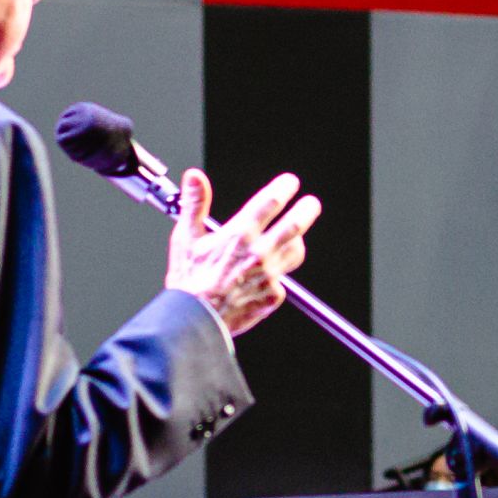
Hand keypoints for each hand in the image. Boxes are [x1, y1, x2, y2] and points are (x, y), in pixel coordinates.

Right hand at [165, 168, 319, 336]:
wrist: (194, 321)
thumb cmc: (188, 281)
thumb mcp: (186, 237)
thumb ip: (194, 203)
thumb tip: (194, 177)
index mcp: (239, 234)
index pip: (270, 202)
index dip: (284, 188)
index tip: (290, 182)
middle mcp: (258, 252)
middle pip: (295, 225)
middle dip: (306, 210)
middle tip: (311, 203)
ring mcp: (268, 275)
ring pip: (295, 253)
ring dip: (296, 242)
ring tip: (295, 238)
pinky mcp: (272, 296)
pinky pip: (282, 282)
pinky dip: (276, 277)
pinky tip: (266, 278)